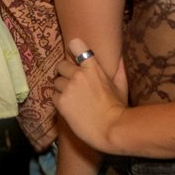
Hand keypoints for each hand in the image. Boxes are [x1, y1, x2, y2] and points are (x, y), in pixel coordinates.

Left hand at [52, 38, 127, 154]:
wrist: (112, 129)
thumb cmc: (118, 108)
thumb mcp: (121, 86)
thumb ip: (119, 69)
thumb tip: (120, 56)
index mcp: (93, 67)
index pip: (76, 44)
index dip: (73, 49)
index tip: (75, 57)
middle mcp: (78, 74)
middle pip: (61, 65)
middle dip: (65, 73)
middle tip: (73, 84)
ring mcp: (68, 88)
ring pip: (56, 82)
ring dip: (62, 89)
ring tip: (73, 99)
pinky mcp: (61, 101)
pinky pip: (54, 96)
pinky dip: (60, 101)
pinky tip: (70, 108)